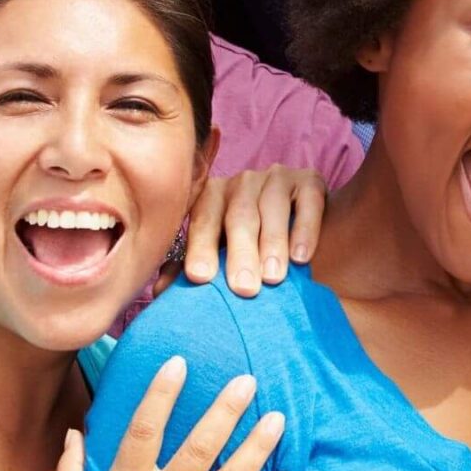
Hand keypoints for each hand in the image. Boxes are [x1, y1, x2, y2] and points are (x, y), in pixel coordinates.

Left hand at [184, 166, 328, 296]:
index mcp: (212, 196)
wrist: (298, 226)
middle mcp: (242, 182)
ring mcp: (276, 178)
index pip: (203, 219)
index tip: (200, 278)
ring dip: (273, 244)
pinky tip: (301, 257)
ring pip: (272, 207)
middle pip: (239, 215)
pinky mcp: (309, 180)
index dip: (200, 247)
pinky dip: (304, 229)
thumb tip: (160, 293)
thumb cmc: (249, 246)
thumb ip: (190, 269)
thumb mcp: (220, 254)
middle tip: (243, 288)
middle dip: (240, 253)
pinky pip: (307, 201)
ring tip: (273, 278)